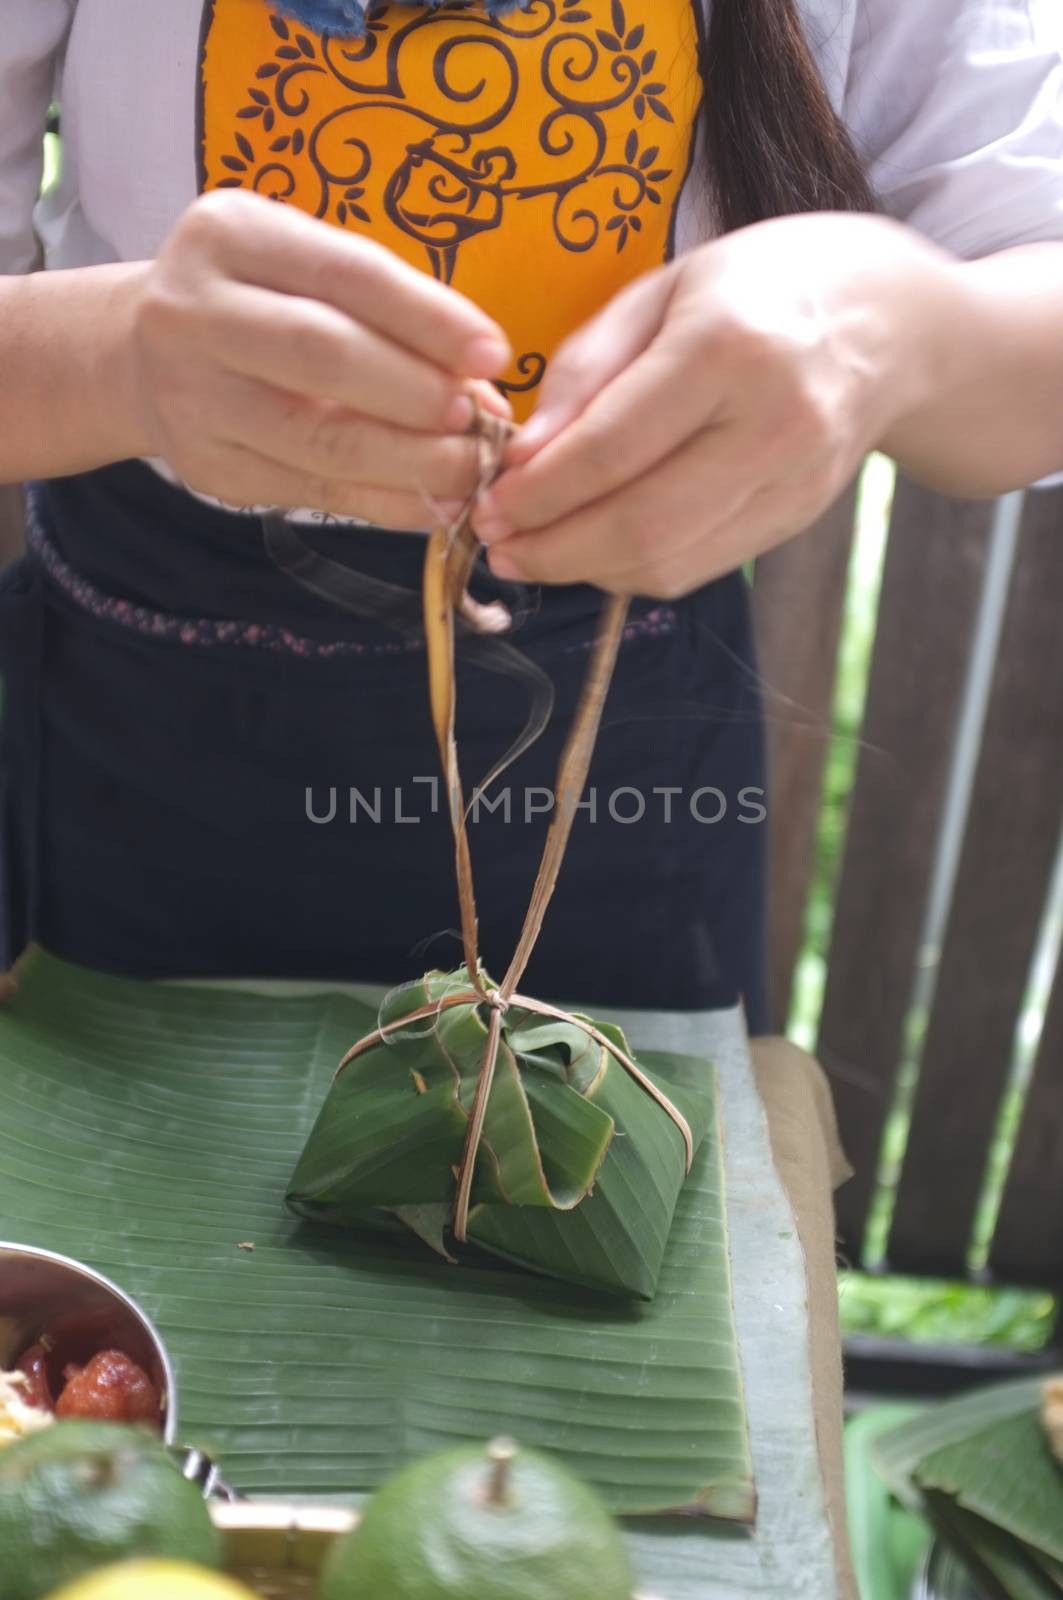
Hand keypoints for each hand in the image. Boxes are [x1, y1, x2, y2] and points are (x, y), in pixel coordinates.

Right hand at [123, 190, 511, 526]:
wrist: (140, 356)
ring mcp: (193, 397)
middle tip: (482, 423)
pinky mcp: (208, 468)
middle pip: (325, 356)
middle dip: (418, 395)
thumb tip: (487, 386)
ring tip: (472, 470)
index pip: (347, 274)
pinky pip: (314, 492)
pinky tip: (433, 502)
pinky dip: (386, 502)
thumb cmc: (259, 302)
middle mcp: (195, 311)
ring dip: (413, 462)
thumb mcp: (304, 268)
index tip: (495, 355)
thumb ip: (386, 312)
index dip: (429, 319)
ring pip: (320, 440)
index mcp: (230, 235)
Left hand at [472, 214, 945, 596]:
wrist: (891, 321)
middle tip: (499, 546)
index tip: (488, 505)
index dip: (539, 492)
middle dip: (555, 548)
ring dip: (588, 571)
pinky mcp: (798, 519)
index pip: (612, 447)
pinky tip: (595, 550)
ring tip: (535, 553)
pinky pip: (700, 567)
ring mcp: (794, 481)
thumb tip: (522, 457)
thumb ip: (587, 370)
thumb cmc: (759, 287)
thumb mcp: (662, 290)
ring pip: (671, 561)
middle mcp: (773, 423)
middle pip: (642, 523)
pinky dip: (635, 570)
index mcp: (729, 347)